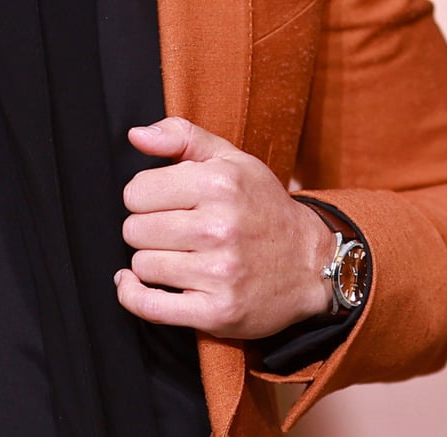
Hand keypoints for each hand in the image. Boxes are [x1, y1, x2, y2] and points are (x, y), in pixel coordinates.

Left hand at [113, 116, 337, 337]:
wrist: (312, 265)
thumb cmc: (264, 208)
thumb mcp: (232, 159)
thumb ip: (182, 137)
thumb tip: (135, 135)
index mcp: (219, 184)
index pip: (136, 192)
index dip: (145, 197)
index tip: (164, 203)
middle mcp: (219, 228)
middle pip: (135, 230)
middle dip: (147, 229)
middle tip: (174, 232)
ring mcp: (219, 273)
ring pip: (142, 265)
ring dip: (152, 262)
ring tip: (180, 256)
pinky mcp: (217, 312)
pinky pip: (149, 306)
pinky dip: (133, 295)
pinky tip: (135, 284)